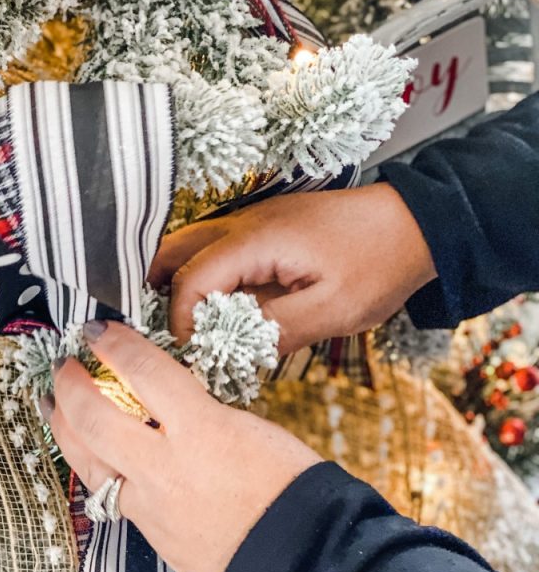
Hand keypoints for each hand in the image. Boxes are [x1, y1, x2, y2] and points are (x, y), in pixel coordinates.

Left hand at [42, 321, 320, 571]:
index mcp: (201, 430)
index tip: (97, 330)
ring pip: (85, 460)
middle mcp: (164, 467)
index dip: (113, 343)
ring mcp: (149, 505)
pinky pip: (106, 492)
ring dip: (63, 426)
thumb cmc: (291, 489)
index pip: (142, 371)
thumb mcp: (250, 428)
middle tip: (65, 365)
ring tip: (54, 404)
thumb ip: (202, 412)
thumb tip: (169, 402)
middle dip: (70, 384)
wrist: (299, 563)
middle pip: (94, 417)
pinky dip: (90, 464)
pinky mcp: (147, 532)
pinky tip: (88, 452)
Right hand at [150, 184, 436, 353]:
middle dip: (156, 293)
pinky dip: (198, 274)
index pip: (190, 279)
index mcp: (255, 241)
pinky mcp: (261, 228)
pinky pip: (212, 248)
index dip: (181, 320)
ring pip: (187, 246)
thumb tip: (230, 348)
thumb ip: (276, 331)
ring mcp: (249, 221)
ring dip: (174, 282)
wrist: (414, 224)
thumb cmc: (378, 263)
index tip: (191, 350)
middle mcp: (242, 224)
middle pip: (171, 252)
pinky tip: (213, 307)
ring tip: (181, 325)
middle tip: (163, 334)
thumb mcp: (332, 310)